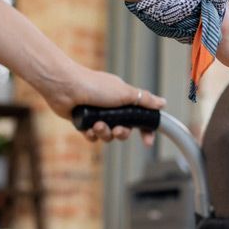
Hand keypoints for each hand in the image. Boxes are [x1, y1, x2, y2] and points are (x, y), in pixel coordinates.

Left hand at [40, 64, 165, 144]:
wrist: (65, 87)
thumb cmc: (95, 86)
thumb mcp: (125, 93)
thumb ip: (144, 100)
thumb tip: (163, 103)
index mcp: (123, 99)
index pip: (140, 117)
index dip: (145, 130)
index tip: (147, 142)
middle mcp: (111, 108)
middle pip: (124, 129)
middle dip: (121, 133)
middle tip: (117, 130)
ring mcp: (97, 115)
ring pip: (108, 134)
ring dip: (104, 133)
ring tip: (97, 126)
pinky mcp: (84, 122)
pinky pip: (92, 136)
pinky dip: (91, 134)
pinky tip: (87, 129)